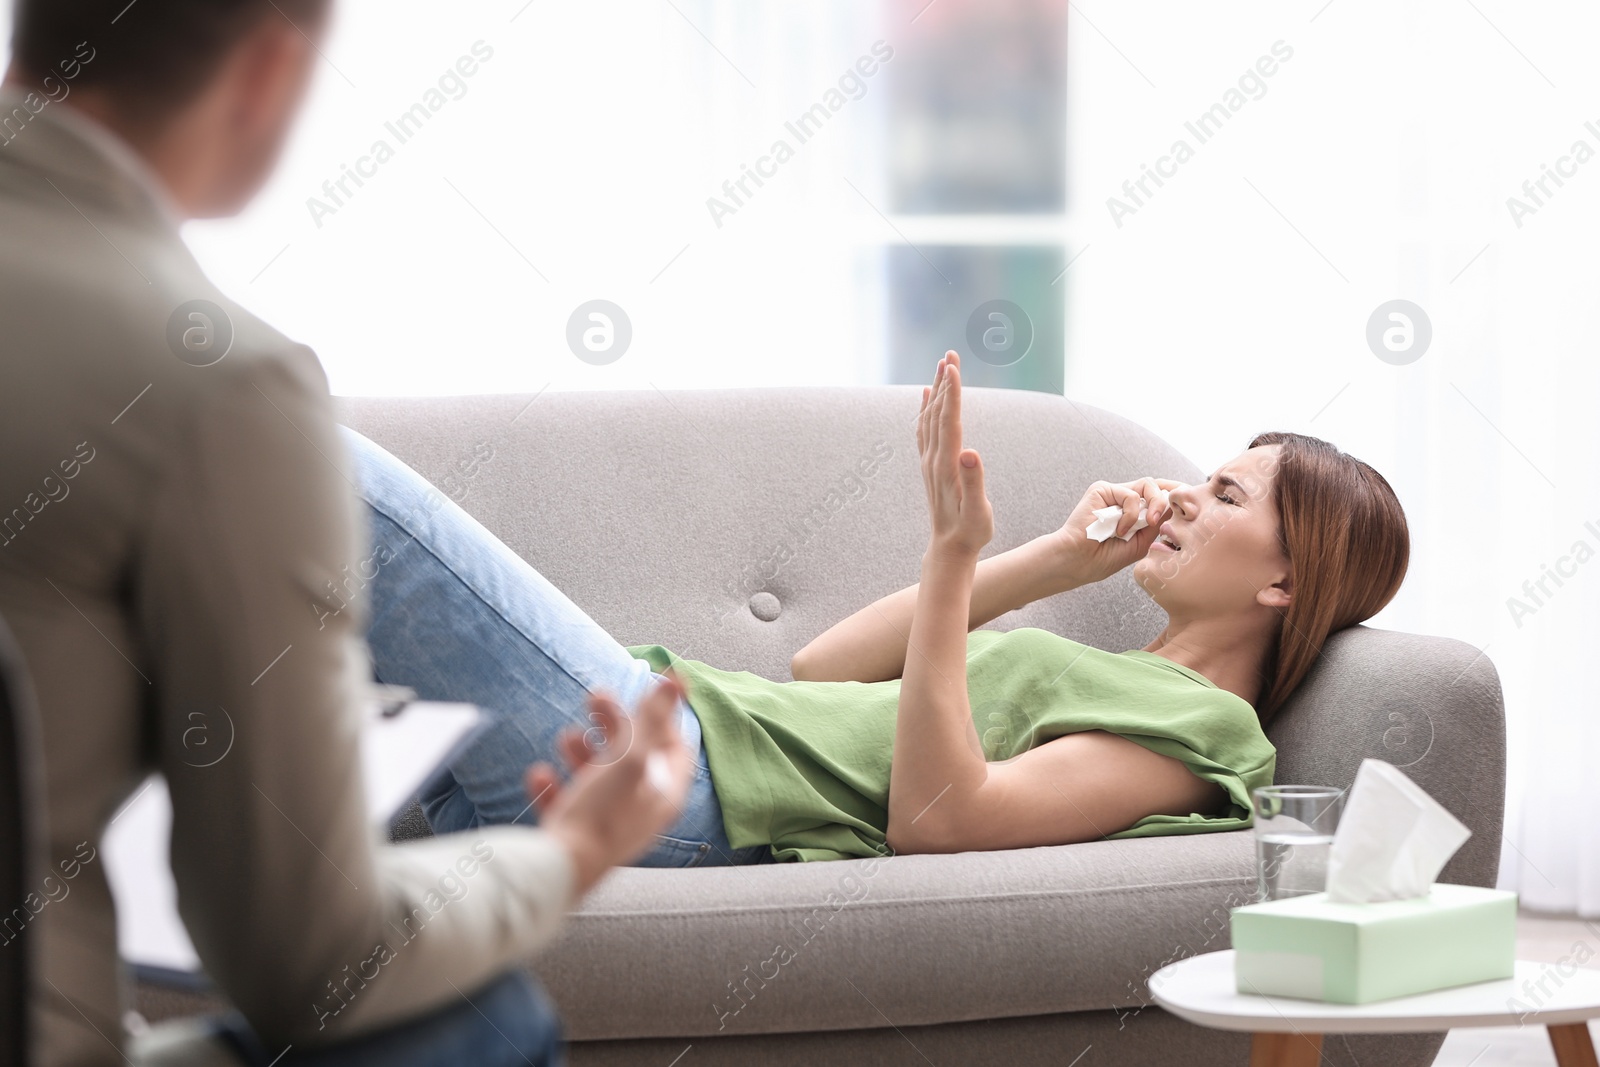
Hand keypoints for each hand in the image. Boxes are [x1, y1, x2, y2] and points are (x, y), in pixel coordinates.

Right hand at [525, 671, 694, 897]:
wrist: (558, 873)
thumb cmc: (600, 816)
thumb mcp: (630, 759)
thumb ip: (651, 719)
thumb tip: (676, 681)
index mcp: (663, 795)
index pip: (675, 749)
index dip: (664, 717)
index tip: (645, 691)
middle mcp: (641, 811)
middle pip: (634, 758)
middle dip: (615, 724)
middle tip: (594, 696)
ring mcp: (608, 825)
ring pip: (599, 779)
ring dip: (582, 752)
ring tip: (566, 737)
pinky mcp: (575, 837)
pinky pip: (565, 804)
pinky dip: (554, 785)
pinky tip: (540, 774)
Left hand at [918, 351, 992, 559]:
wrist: (949, 548)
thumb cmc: (970, 531)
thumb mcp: (979, 511)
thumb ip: (975, 481)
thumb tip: (971, 452)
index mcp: (948, 466)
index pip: (949, 421)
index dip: (952, 393)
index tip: (953, 367)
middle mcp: (934, 459)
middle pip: (938, 412)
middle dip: (944, 381)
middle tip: (950, 353)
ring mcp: (929, 462)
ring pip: (930, 417)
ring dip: (936, 390)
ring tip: (942, 365)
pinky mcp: (930, 465)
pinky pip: (924, 429)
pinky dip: (926, 408)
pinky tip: (928, 395)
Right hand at [1051, 476, 1184, 585]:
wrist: (1078, 562)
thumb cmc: (1104, 558)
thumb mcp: (1141, 543)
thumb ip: (1158, 525)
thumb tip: (1178, 508)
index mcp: (1135, 512)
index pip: (1162, 496)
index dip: (1178, 497)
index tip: (1193, 509)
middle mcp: (1125, 500)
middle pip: (1159, 486)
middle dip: (1175, 497)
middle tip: (1185, 512)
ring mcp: (1114, 494)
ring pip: (1148, 484)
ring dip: (1155, 505)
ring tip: (1148, 523)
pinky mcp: (1102, 489)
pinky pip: (1131, 494)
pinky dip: (1131, 514)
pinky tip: (1120, 529)